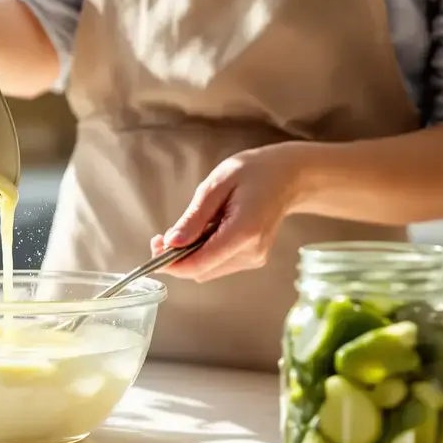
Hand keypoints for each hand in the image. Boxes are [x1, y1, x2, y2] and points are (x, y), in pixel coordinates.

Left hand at [150, 143, 311, 282]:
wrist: (288, 177)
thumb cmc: (253, 172)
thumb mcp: (216, 184)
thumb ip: (194, 216)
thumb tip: (171, 243)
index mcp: (244, 231)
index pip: (200, 263)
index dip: (171, 263)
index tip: (154, 249)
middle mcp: (251, 252)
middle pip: (201, 270)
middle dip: (176, 258)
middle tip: (161, 236)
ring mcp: (254, 258)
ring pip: (207, 269)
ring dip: (189, 255)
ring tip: (189, 227)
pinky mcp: (252, 259)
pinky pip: (217, 264)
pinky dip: (203, 253)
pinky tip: (205, 232)